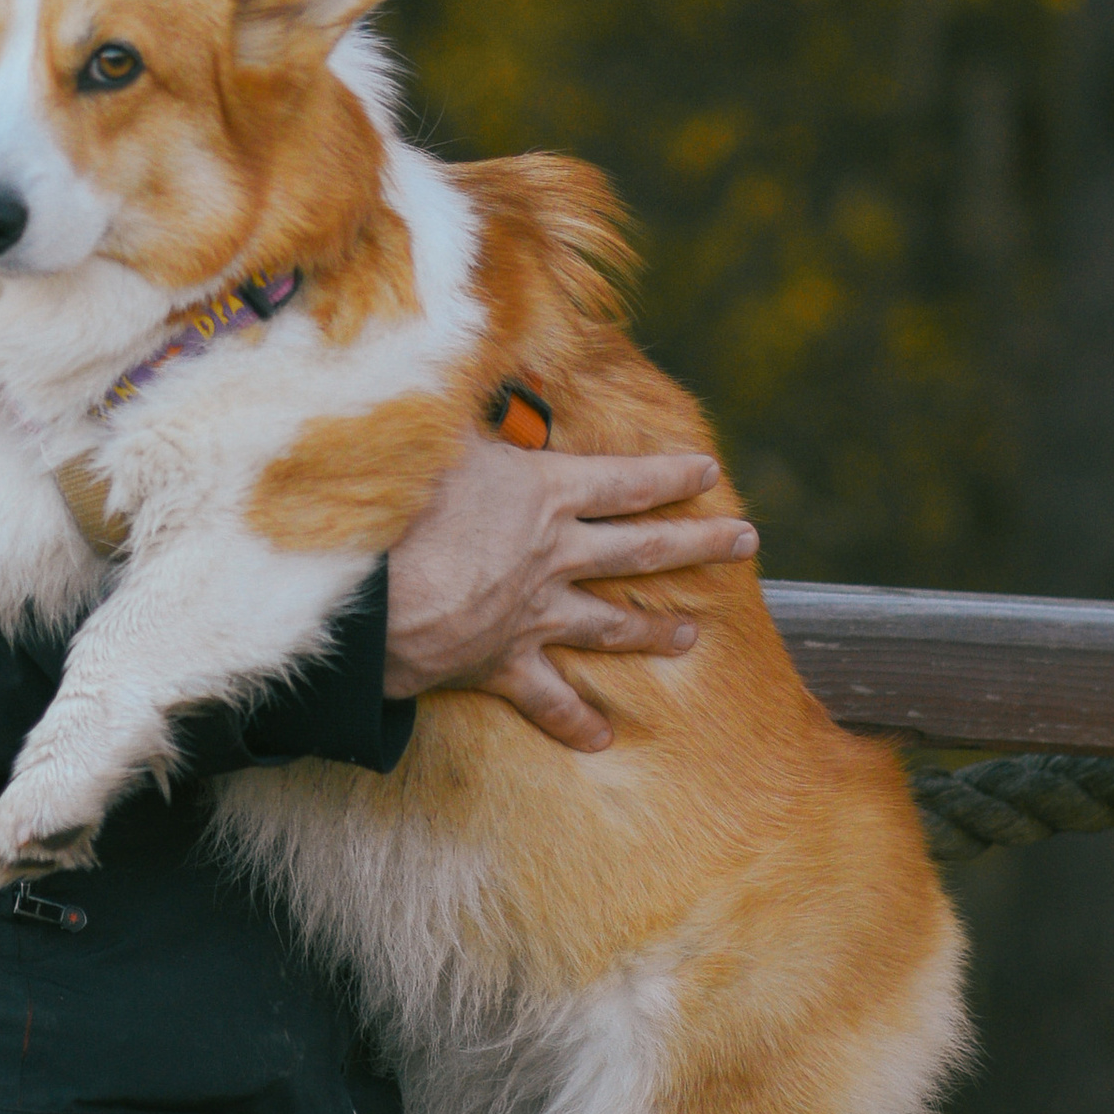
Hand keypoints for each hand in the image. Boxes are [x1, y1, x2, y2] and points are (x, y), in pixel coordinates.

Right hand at [382, 436, 755, 753]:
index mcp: (545, 495)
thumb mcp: (438, 435)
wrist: (367, 593)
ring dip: (654, 629)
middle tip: (746, 543)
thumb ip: (467, 412)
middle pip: (643, 548)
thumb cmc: (399, 504)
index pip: (625, 482)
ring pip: (611, 625)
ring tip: (689, 636)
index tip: (709, 473)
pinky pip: (551, 700)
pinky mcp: (504, 664)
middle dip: (701, 544)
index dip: (670, 475)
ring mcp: (535, 614)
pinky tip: (602, 737)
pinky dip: (576, 721)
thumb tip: (469, 375)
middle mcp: (554, 556)